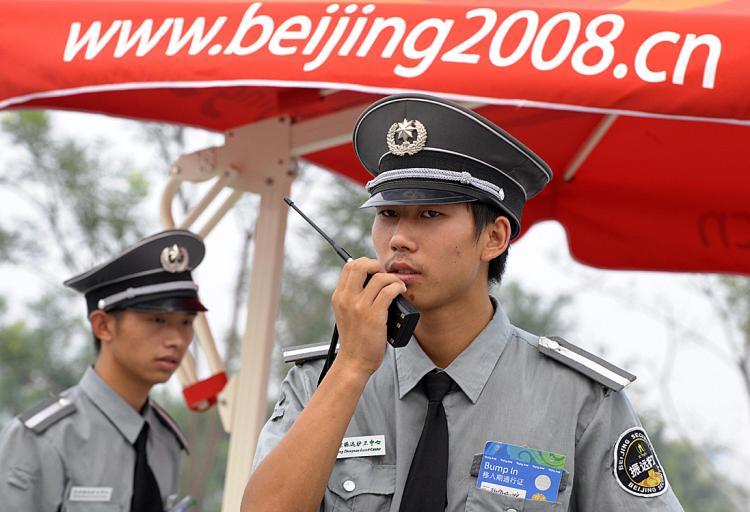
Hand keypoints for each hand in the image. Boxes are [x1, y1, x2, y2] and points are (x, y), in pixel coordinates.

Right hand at [331, 257, 406, 375]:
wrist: (354, 361)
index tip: (376, 270)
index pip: (350, 266)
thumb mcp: (346, 314)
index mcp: (339, 297)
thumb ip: (353, 297)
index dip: (366, 263)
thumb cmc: (355, 339)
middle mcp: (347, 299)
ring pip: (379, 277)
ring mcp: (360, 307)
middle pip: (361, 265)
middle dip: (377, 265)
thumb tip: (370, 280)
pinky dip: (397, 287)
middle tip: (386, 275)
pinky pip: (388, 291)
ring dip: (392, 278)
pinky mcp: (373, 316)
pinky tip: (400, 291)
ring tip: (397, 285)